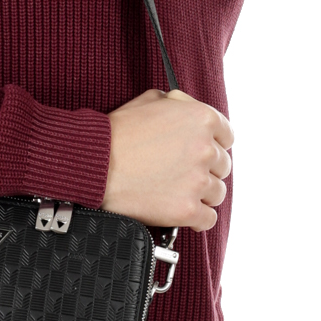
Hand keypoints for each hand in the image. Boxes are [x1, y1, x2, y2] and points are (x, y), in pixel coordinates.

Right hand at [102, 88, 233, 230]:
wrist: (94, 164)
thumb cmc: (116, 133)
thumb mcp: (148, 101)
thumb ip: (176, 104)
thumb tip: (184, 108)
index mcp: (202, 118)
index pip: (226, 136)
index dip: (211, 145)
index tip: (199, 153)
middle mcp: (206, 149)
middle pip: (222, 166)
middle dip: (205, 170)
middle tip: (181, 174)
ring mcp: (198, 181)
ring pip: (217, 193)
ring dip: (201, 194)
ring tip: (177, 193)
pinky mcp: (187, 210)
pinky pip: (208, 219)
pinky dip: (197, 219)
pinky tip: (182, 213)